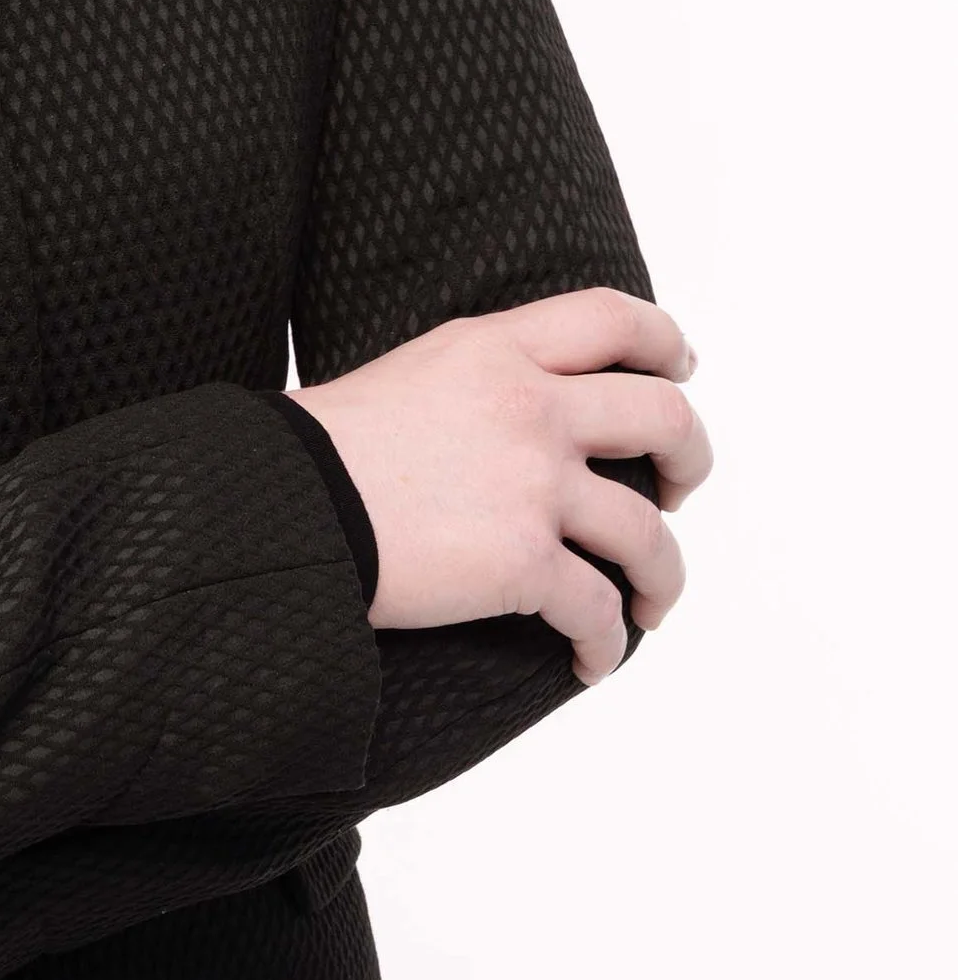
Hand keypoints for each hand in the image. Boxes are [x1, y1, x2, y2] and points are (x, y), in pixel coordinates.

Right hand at [293, 287, 712, 685]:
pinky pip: (599, 612)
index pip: (613, 319)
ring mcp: (534, 483)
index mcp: (498, 349)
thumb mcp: (416, 369)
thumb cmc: (330, 444)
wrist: (289, 503)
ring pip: (649, 533)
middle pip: (664, 417)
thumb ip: (487, 374)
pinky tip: (591, 661)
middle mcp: (531, 406)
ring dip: (662, 576)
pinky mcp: (524, 561)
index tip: (682, 367)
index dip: (664, 342)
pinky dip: (607, 645)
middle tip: (677, 490)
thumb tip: (531, 406)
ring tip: (650, 602)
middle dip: (690, 460)